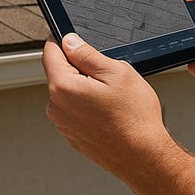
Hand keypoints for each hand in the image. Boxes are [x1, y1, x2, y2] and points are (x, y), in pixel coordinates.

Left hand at [42, 33, 174, 175]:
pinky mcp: (72, 136)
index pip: (50, 52)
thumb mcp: (116, 72)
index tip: (71, 38)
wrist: (144, 156)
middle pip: (59, 73)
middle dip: (78, 67)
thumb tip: (69, 42)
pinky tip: (109, 112)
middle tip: (106, 75)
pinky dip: (87, 106)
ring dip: (84, 88)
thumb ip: (86, 54)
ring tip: (111, 98)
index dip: (61, 40)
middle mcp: (57, 108)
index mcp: (63, 87)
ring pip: (68, 92)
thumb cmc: (134, 118)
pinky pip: (75, 111)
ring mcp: (64, 125)